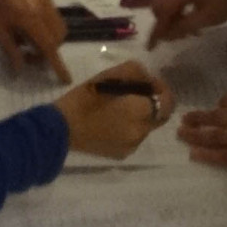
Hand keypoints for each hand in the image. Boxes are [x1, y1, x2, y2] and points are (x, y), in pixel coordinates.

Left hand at [0, 0, 70, 81]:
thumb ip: (11, 51)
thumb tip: (20, 71)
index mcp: (29, 15)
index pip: (48, 45)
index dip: (57, 64)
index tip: (66, 79)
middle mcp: (43, 6)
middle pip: (57, 38)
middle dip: (47, 52)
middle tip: (26, 56)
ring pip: (59, 27)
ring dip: (49, 40)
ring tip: (26, 42)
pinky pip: (53, 16)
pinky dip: (46, 28)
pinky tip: (28, 28)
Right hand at [53, 61, 175, 158]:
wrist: (60, 130)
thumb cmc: (83, 99)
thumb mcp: (108, 75)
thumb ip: (136, 72)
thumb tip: (150, 80)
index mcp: (137, 111)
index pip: (167, 102)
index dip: (162, 90)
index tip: (149, 82)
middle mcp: (140, 132)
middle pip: (160, 116)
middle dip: (154, 103)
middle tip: (136, 92)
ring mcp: (132, 146)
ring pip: (148, 127)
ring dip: (142, 115)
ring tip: (121, 106)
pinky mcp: (123, 154)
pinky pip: (136, 137)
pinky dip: (131, 127)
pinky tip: (113, 121)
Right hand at [146, 0, 226, 47]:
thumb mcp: (205, 19)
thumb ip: (182, 28)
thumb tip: (164, 36)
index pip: (161, 10)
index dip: (157, 30)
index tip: (151, 47)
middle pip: (161, 6)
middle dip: (165, 24)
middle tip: (176, 40)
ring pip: (168, 4)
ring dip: (174, 20)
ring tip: (188, 34)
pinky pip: (176, 0)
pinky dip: (180, 12)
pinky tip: (190, 24)